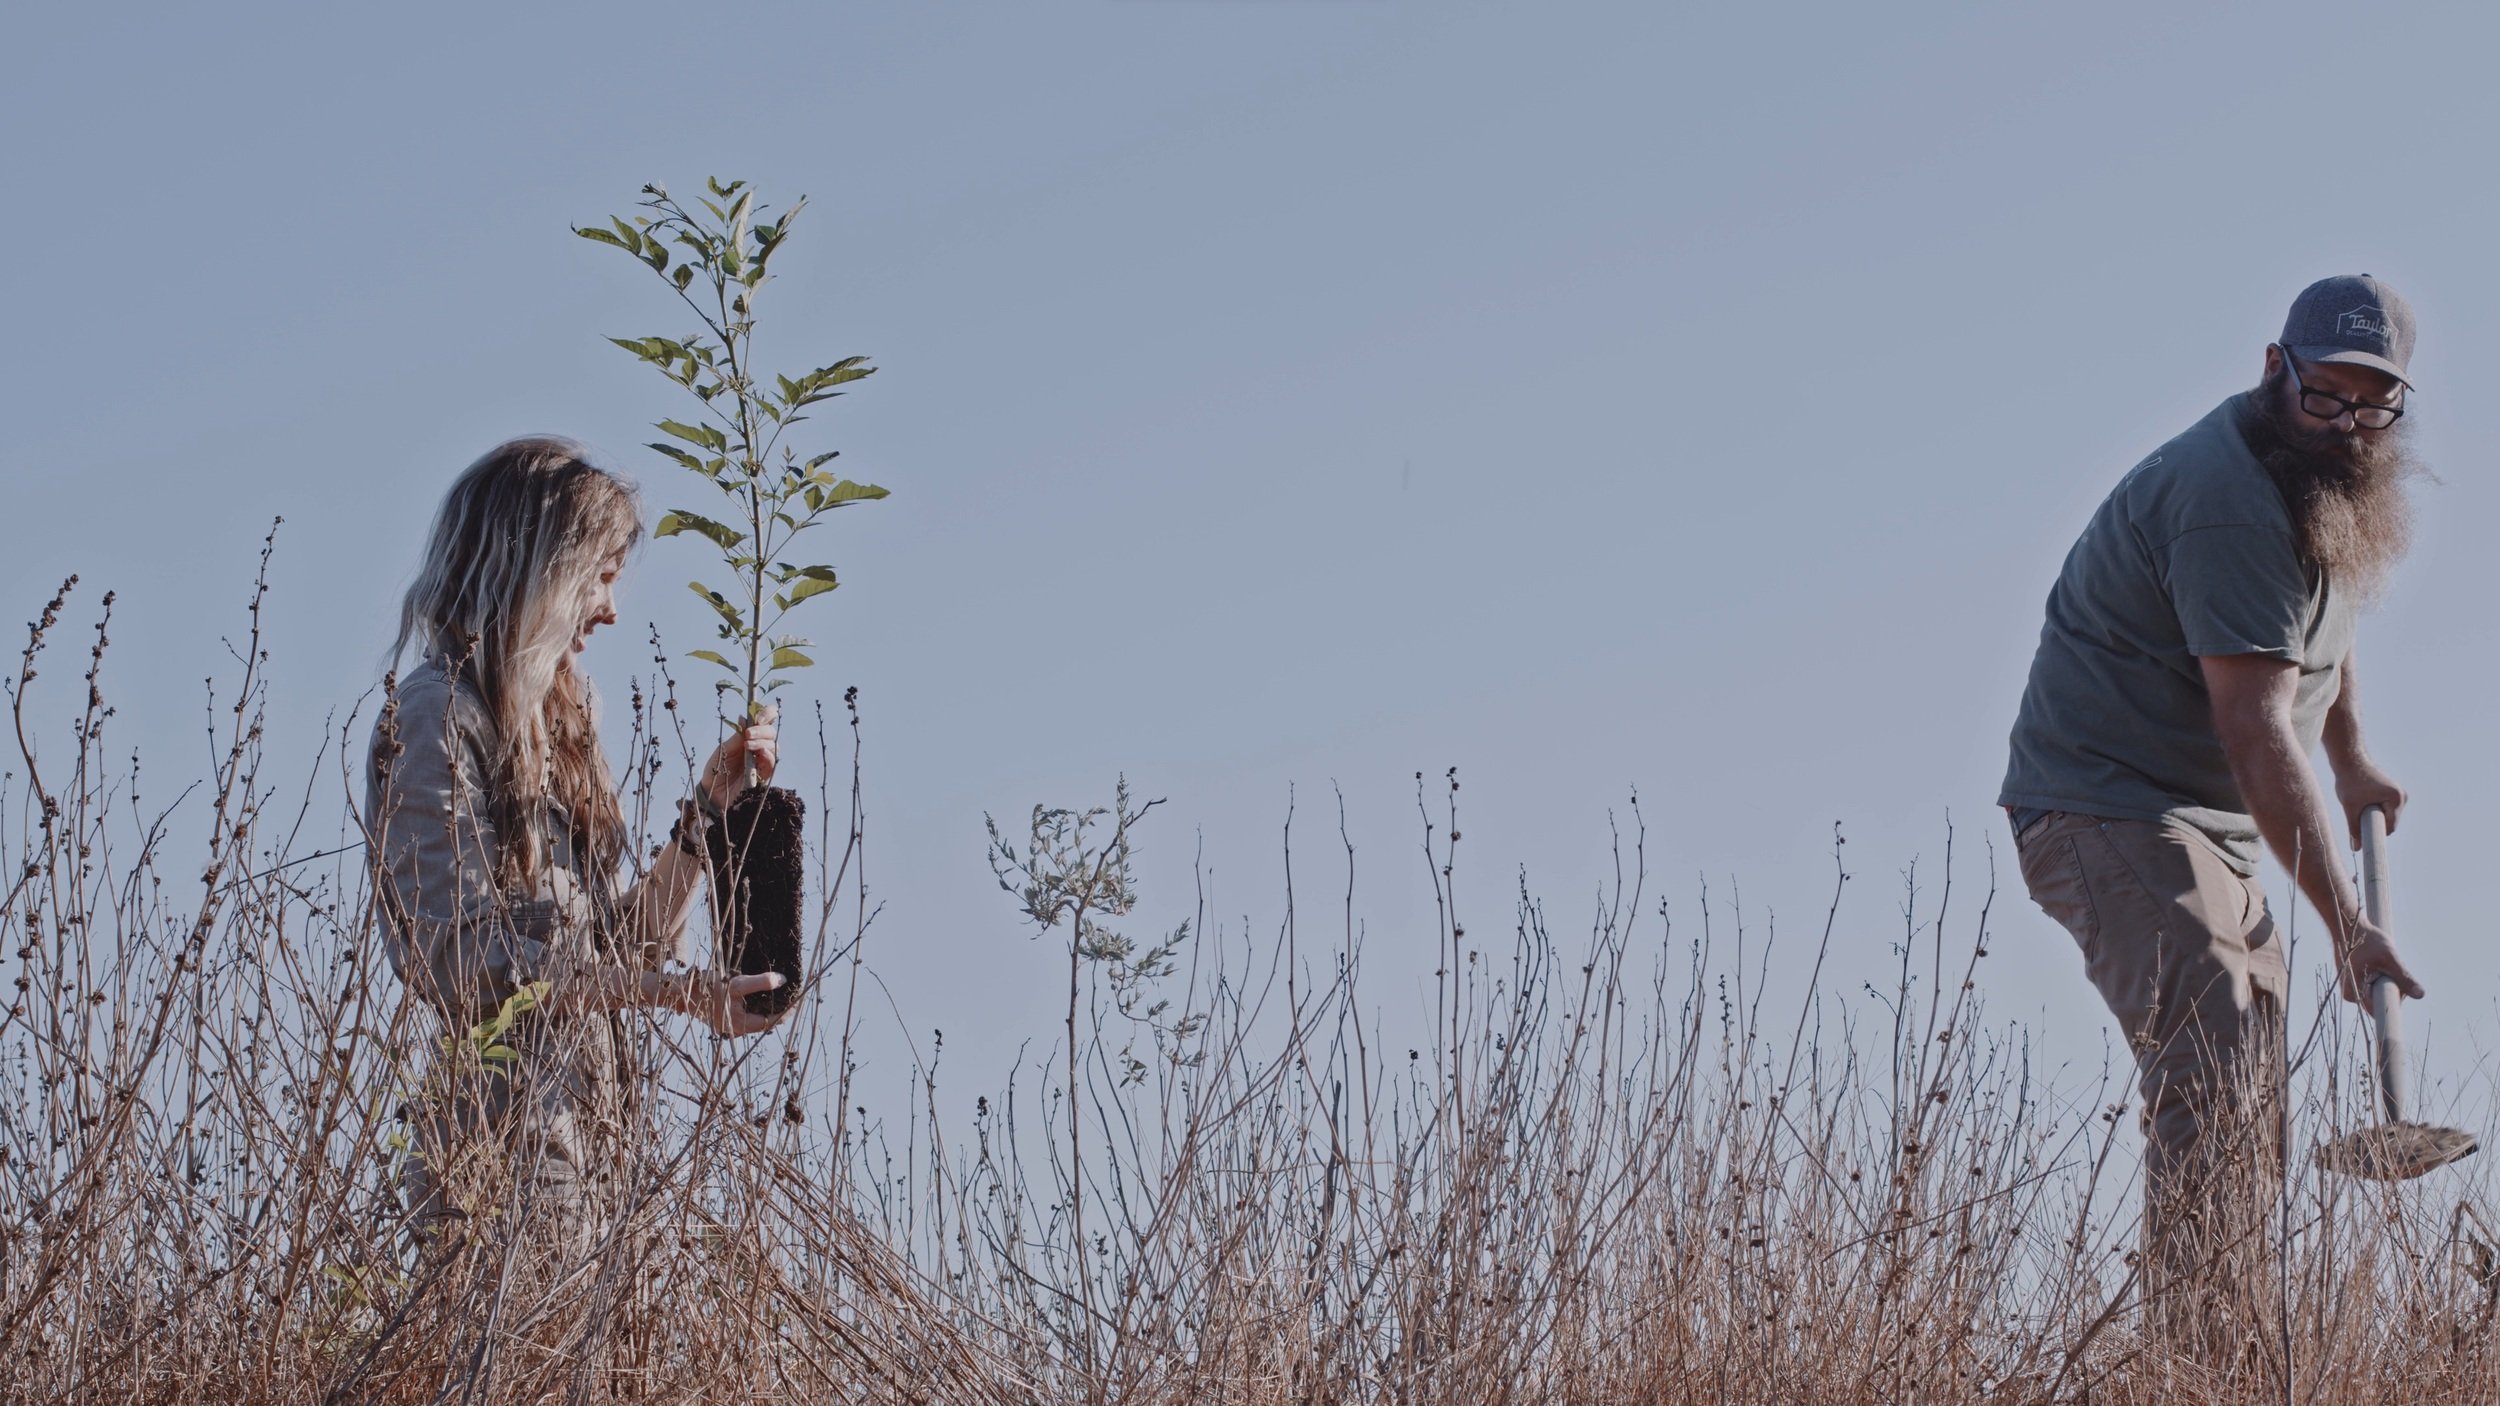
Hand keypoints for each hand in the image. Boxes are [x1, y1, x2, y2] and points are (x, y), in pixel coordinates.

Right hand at [664, 970, 788, 1037]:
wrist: (680, 993)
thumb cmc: (708, 988)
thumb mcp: (736, 983)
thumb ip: (760, 983)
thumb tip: (782, 980)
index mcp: (742, 1024)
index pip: (773, 1021)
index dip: (788, 1010)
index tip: (799, 997)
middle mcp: (738, 1029)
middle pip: (767, 1022)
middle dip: (781, 1008)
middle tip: (793, 994)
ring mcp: (732, 1026)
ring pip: (758, 1019)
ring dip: (770, 1008)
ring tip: (782, 994)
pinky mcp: (727, 1020)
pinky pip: (749, 1015)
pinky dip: (758, 1007)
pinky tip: (763, 995)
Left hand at [699, 705, 778, 810]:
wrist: (712, 794)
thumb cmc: (716, 770)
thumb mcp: (725, 749)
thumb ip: (737, 735)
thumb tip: (744, 716)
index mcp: (750, 737)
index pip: (766, 721)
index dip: (766, 714)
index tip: (758, 716)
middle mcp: (760, 747)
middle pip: (771, 732)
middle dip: (762, 730)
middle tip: (749, 734)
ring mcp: (764, 761)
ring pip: (774, 746)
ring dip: (762, 742)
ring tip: (748, 745)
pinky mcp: (765, 775)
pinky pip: (773, 763)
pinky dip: (768, 755)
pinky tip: (760, 753)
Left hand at [2334, 760, 2405, 848]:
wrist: (2349, 759)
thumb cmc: (2349, 781)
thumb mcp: (2350, 808)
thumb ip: (2353, 829)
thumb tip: (2356, 849)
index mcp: (2396, 798)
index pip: (2390, 827)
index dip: (2376, 834)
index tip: (2364, 838)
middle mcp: (2402, 796)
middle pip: (2390, 822)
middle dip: (2374, 824)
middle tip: (2356, 818)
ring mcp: (2399, 793)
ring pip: (2387, 816)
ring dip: (2373, 816)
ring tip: (2358, 806)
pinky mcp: (2393, 792)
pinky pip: (2385, 809)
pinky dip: (2374, 810)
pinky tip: (2362, 802)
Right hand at [2337, 917, 2422, 1003]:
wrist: (2349, 926)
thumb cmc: (2367, 940)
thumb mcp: (2390, 958)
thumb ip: (2404, 978)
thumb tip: (2421, 995)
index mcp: (2355, 993)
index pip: (2380, 1009)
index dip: (2394, 1001)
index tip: (2401, 989)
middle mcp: (2352, 995)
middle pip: (2381, 1002)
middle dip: (2393, 988)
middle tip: (2393, 968)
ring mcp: (2353, 988)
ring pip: (2379, 993)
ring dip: (2388, 981)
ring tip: (2384, 963)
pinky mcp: (2355, 982)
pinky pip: (2374, 987)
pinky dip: (2382, 977)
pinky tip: (2380, 963)